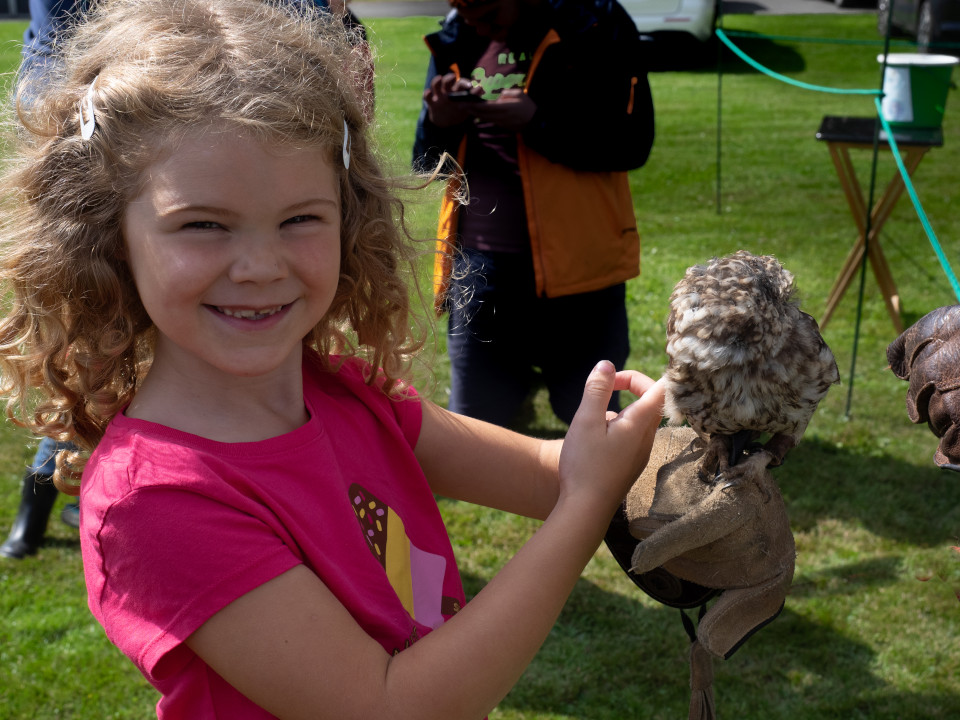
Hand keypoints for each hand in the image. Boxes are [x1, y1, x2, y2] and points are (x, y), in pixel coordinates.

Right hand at [423, 73, 479, 127]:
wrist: (447, 122)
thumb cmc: (459, 110)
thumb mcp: (468, 105)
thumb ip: (474, 97)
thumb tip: (482, 88)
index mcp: (457, 90)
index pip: (460, 82)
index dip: (464, 82)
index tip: (470, 86)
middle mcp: (447, 90)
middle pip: (447, 80)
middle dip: (450, 77)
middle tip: (454, 78)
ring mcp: (439, 96)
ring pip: (436, 85)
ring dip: (437, 81)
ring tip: (440, 78)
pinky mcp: (432, 103)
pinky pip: (427, 97)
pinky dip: (427, 94)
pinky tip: (428, 92)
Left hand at [470, 88, 536, 131]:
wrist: (534, 122)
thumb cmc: (528, 106)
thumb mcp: (520, 94)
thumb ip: (507, 93)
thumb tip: (498, 95)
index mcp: (505, 107)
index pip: (487, 107)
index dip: (476, 105)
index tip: (467, 102)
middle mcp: (501, 116)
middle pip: (483, 114)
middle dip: (472, 110)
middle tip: (462, 106)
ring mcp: (501, 122)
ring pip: (485, 119)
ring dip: (476, 114)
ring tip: (467, 109)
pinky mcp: (503, 126)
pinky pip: (491, 121)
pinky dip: (483, 117)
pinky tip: (478, 113)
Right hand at [558, 361, 664, 514]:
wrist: (586, 510)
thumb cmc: (585, 465)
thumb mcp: (586, 420)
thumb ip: (597, 390)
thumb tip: (606, 365)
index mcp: (640, 424)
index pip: (658, 388)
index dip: (638, 376)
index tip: (612, 380)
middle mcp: (647, 438)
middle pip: (651, 402)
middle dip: (629, 388)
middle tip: (603, 390)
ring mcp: (640, 453)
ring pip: (640, 420)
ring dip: (621, 409)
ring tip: (595, 418)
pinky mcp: (631, 465)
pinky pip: (632, 436)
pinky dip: (617, 427)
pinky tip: (595, 440)